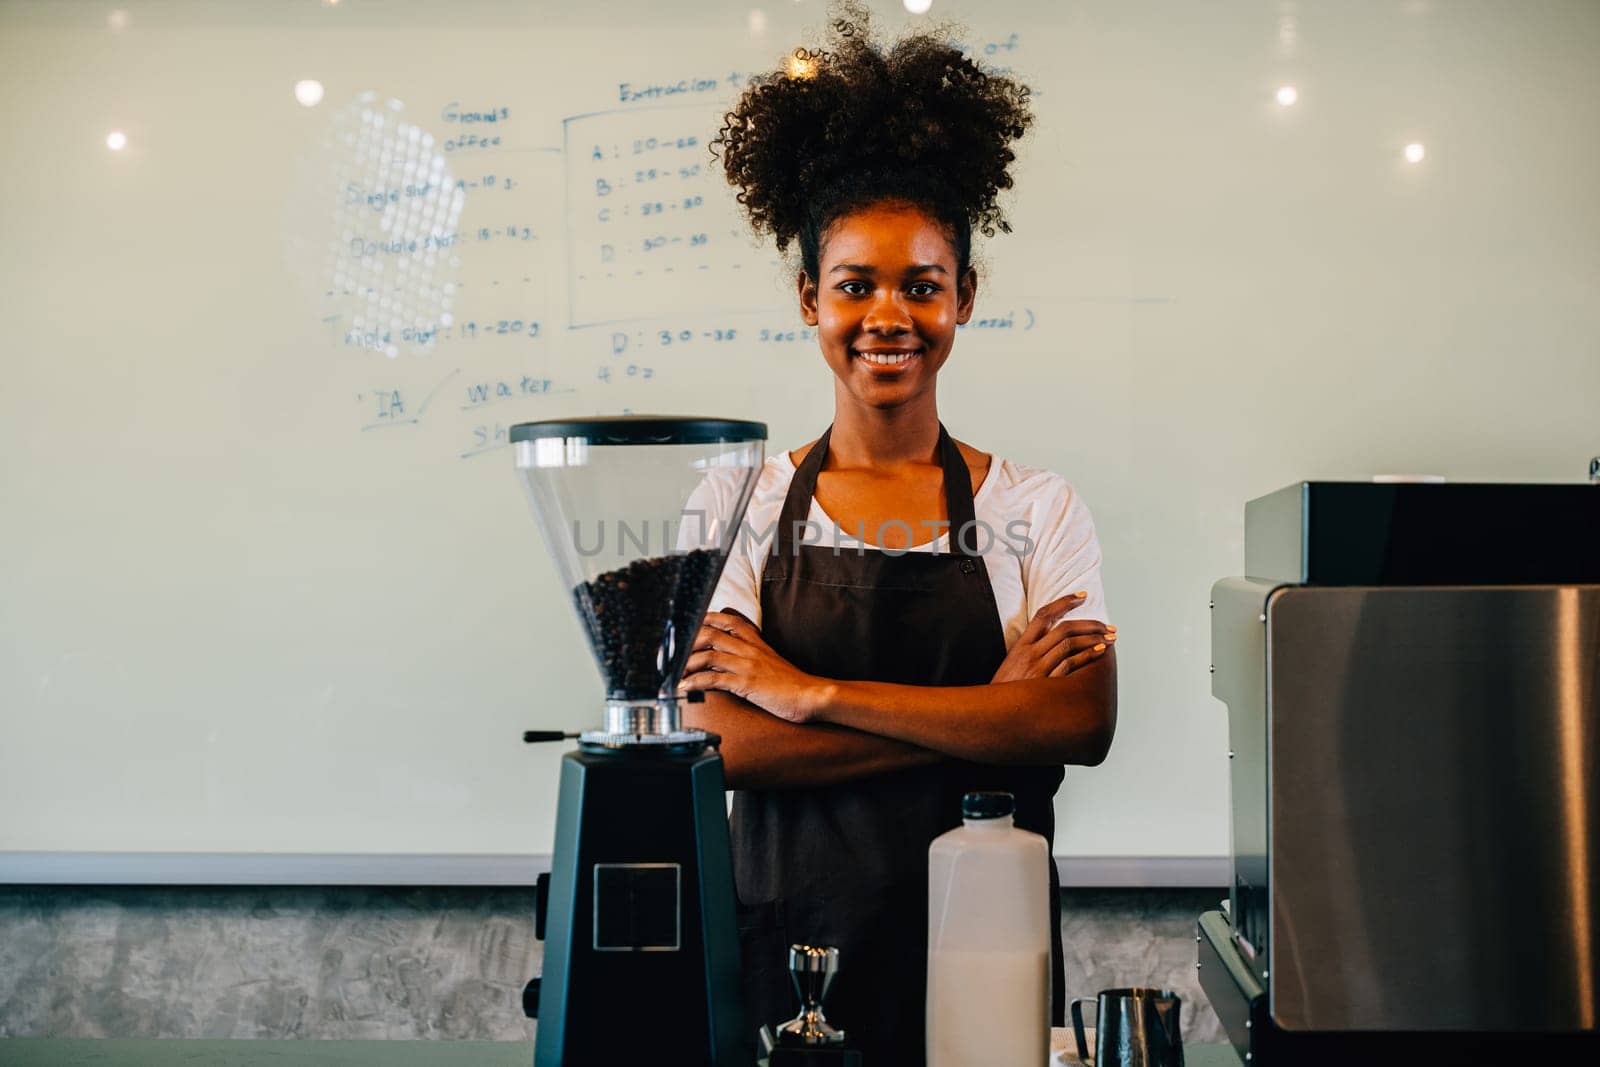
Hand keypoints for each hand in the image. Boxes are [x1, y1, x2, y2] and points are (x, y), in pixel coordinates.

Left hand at [678, 609, 822, 723]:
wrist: (811, 695)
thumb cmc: (791, 683)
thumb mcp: (770, 661)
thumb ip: (752, 655)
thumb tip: (730, 659)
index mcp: (755, 642)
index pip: (727, 620)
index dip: (704, 620)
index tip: (687, 626)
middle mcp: (749, 649)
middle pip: (710, 634)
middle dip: (686, 642)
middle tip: (671, 654)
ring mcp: (747, 665)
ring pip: (708, 654)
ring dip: (686, 664)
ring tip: (672, 674)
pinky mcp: (746, 682)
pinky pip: (714, 678)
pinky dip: (695, 682)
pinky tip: (684, 688)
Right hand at [991, 593, 1114, 683]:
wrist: (992, 714)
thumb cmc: (1005, 693)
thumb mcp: (1011, 666)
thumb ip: (1030, 653)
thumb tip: (1053, 643)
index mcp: (1020, 646)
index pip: (1044, 615)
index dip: (1064, 602)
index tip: (1082, 596)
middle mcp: (1029, 653)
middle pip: (1063, 628)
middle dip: (1090, 624)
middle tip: (1107, 626)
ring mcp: (1037, 667)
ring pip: (1069, 643)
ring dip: (1094, 638)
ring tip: (1110, 638)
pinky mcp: (1045, 683)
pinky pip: (1070, 664)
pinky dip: (1087, 655)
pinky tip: (1100, 651)